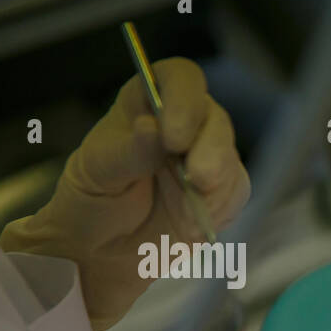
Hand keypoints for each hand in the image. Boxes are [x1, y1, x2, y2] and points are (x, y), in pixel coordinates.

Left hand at [0, 57, 249, 330]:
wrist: (106, 250)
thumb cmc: (94, 201)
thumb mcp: (98, 173)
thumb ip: (129, 151)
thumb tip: (152, 128)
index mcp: (148, 102)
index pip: (181, 80)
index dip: (185, 101)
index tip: (173, 138)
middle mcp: (184, 122)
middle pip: (215, 119)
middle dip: (210, 152)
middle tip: (197, 181)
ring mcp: (208, 155)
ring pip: (231, 158)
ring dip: (214, 190)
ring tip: (183, 217)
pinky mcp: (224, 189)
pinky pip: (237, 192)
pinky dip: (219, 211)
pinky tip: (191, 224)